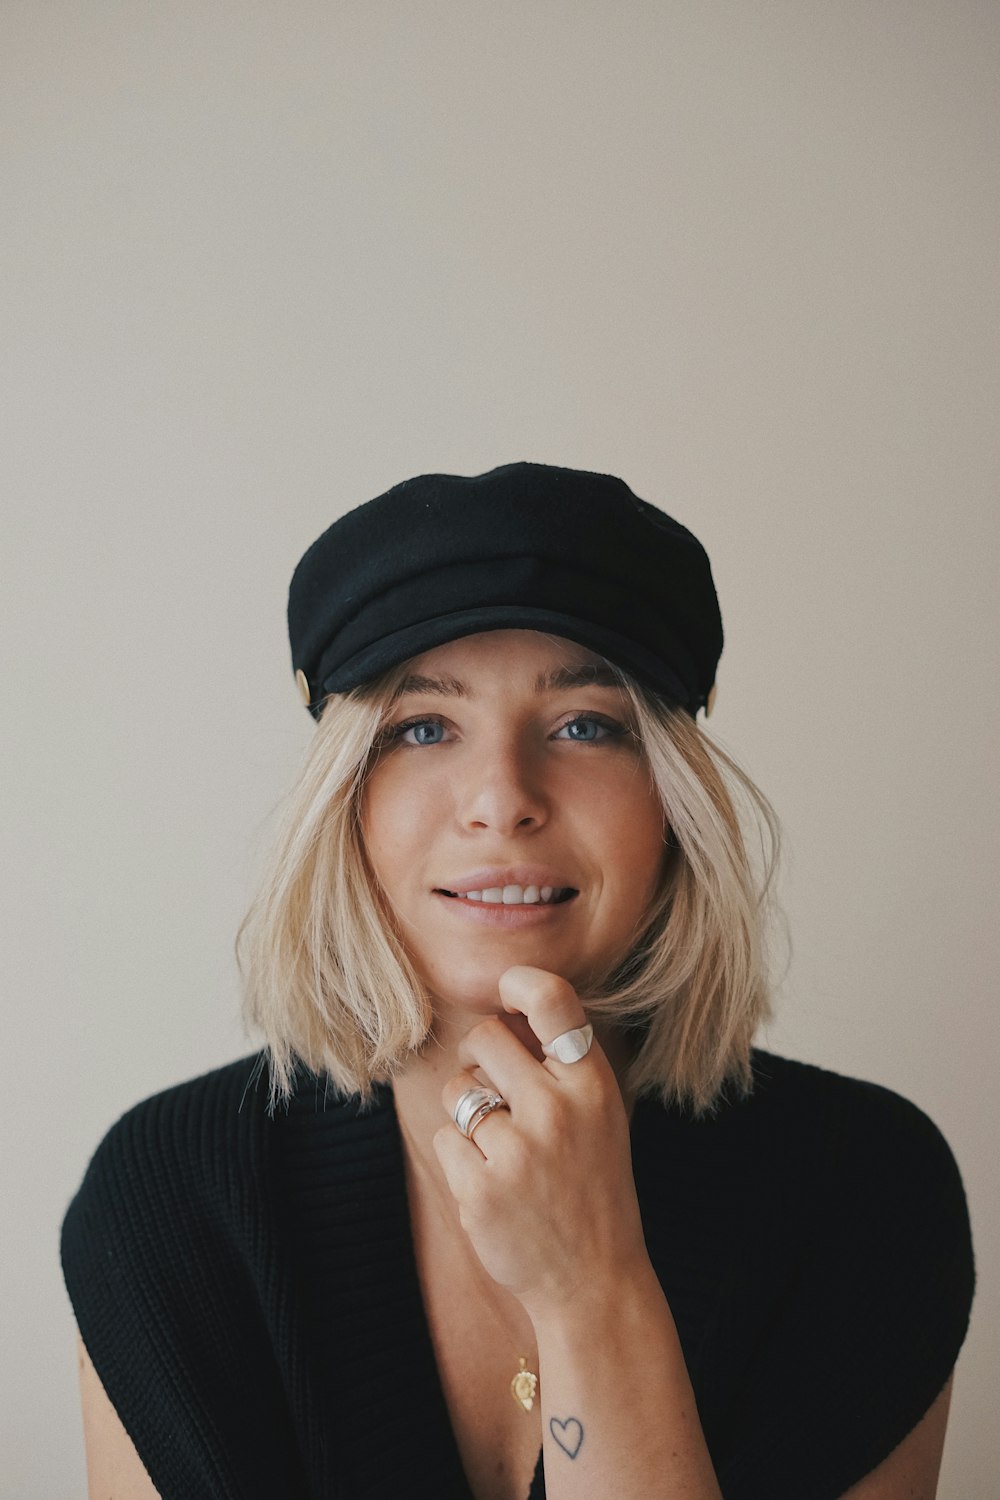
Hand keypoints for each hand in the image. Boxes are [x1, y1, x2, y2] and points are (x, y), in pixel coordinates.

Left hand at [431, 965, 649, 1321]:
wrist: (594, 1281)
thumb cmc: (589, 1184)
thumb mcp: (599, 1114)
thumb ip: (560, 1064)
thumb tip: (504, 1008)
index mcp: (592, 1084)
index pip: (553, 1002)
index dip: (521, 981)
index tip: (507, 988)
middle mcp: (558, 1109)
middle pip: (484, 1038)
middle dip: (479, 1059)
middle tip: (496, 1091)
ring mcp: (518, 1150)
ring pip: (458, 1091)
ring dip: (468, 1114)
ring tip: (503, 1151)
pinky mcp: (481, 1189)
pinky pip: (445, 1139)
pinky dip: (460, 1158)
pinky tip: (493, 1186)